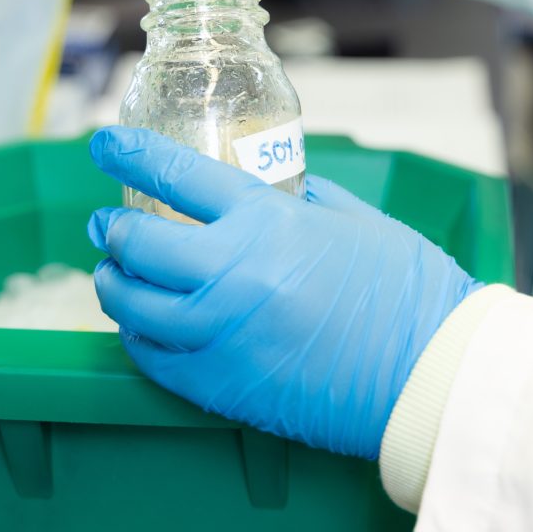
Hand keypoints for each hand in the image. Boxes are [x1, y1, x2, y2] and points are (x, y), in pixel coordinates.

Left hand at [88, 128, 479, 460]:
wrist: (430, 375)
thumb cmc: (404, 290)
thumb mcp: (350, 218)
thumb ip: (299, 198)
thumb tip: (272, 189)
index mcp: (265, 221)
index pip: (174, 175)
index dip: (129, 155)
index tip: (102, 144)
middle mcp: (231, 274)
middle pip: (139, 244)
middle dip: (112, 227)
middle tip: (105, 221)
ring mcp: (221, 334)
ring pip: (132, 306)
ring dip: (113, 283)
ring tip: (111, 273)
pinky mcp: (223, 387)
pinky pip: (154, 359)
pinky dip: (136, 336)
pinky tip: (137, 326)